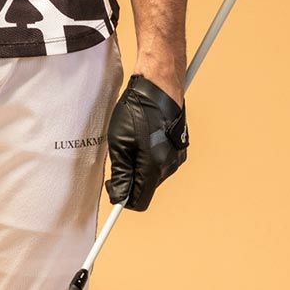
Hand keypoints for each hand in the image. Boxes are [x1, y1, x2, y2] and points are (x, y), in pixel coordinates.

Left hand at [105, 74, 188, 210]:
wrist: (160, 87)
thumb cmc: (138, 110)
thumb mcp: (119, 142)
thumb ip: (121, 173)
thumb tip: (119, 196)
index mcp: (153, 167)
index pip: (139, 202)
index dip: (123, 198)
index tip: (111, 186)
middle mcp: (169, 166)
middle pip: (145, 189)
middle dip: (130, 180)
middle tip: (118, 156)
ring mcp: (176, 158)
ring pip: (152, 176)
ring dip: (139, 167)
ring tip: (131, 142)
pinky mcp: (178, 150)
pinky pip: (160, 164)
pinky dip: (148, 158)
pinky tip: (143, 139)